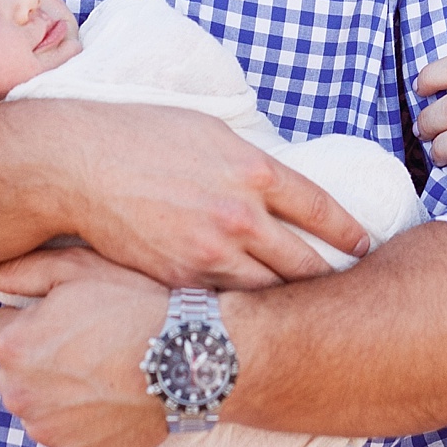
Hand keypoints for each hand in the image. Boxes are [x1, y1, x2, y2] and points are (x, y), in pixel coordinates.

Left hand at [0, 247, 170, 446]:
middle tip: (89, 344)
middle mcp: (19, 394)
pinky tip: (111, 400)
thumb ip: (22, 270)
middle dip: (43, 360)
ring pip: (42, 407)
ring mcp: (47, 432)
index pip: (3, 330)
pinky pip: (68, 438)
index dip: (36, 319)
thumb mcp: (77, 268)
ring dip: (61, 394)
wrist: (185, 357)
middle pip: (18, 373)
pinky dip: (84, 424)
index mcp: (13, 347)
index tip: (70, 318)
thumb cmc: (132, 305)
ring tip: (104, 372)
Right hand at [62, 102, 369, 289]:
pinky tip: (254, 315)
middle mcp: (242, 214)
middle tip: (346, 289)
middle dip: (330, 278)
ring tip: (308, 311)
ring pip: (271, 291)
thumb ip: (251, 163)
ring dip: (289, 300)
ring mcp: (212, 252)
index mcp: (255, 170)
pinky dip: (243, 307)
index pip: (322, 209)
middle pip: (305, 262)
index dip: (350, 233)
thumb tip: (280, 183)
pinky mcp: (181, 280)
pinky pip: (226, 301)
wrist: (82, 164)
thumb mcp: (211, 132)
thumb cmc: (143, 137)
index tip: (364, 245)